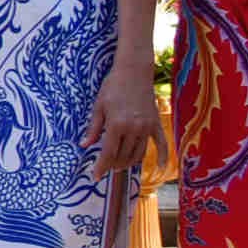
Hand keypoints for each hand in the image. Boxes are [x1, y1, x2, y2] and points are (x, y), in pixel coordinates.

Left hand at [88, 59, 161, 182]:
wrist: (134, 72)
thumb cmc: (112, 87)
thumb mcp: (98, 106)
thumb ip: (93, 128)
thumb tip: (84, 145)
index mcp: (116, 124)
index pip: (108, 153)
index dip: (101, 166)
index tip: (96, 176)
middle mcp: (133, 128)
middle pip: (123, 155)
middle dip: (113, 164)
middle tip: (107, 168)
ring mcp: (147, 127)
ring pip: (139, 153)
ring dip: (129, 162)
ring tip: (120, 166)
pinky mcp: (156, 123)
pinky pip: (161, 144)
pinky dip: (162, 156)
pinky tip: (162, 168)